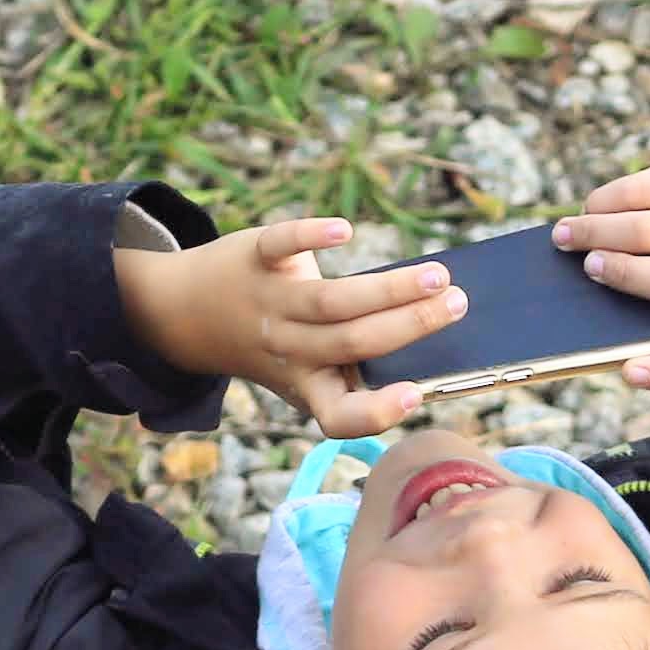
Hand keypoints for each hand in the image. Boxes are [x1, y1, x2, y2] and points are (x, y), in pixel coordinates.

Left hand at [127, 213, 465, 434]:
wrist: (192, 314)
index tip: (415, 393)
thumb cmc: (279, 343)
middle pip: (353, 342)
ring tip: (436, 275)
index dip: (376, 412)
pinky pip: (283, 247)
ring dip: (389, 290)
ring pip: (333, 301)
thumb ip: (360, 363)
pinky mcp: (257, 258)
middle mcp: (289, 349)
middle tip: (457, 303)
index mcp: (307, 386)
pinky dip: (311, 238)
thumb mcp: (307, 373)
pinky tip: (345, 232)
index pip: (337, 417)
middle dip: (411, 325)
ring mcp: (271, 304)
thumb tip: (438, 328)